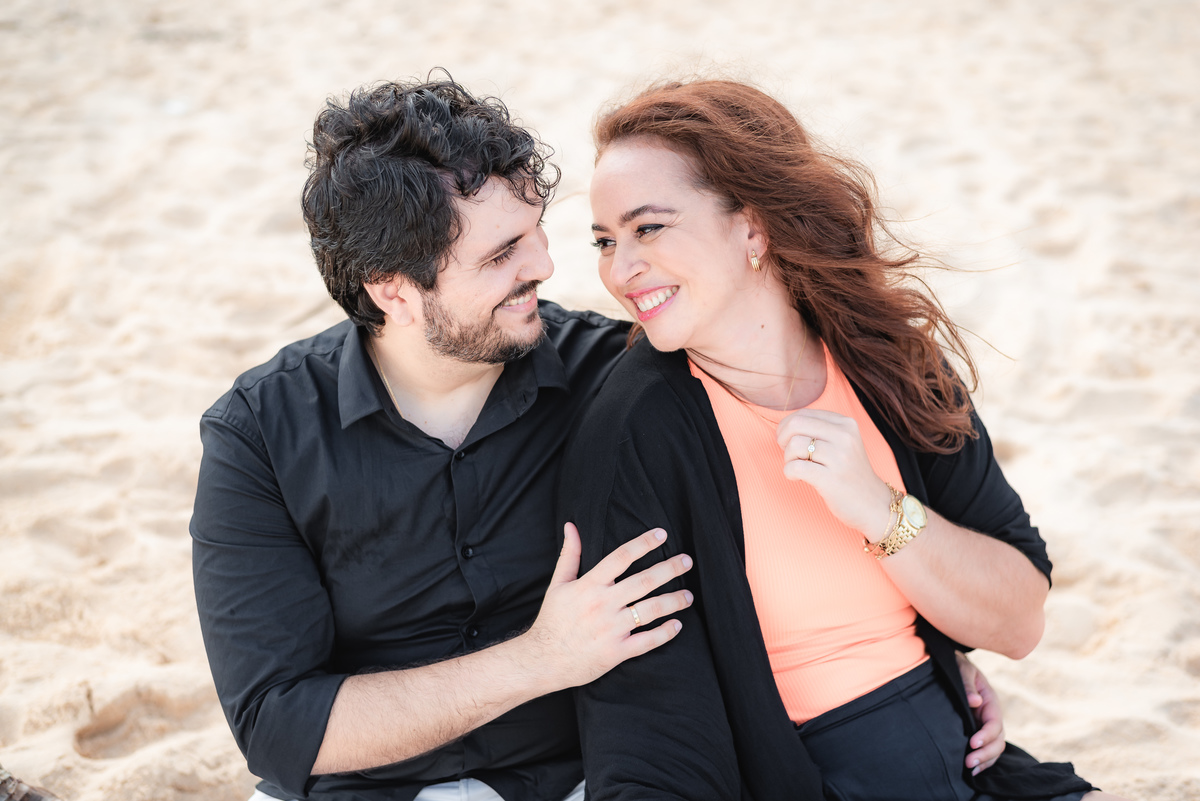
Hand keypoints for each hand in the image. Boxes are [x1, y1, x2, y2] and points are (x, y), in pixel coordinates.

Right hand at [523, 523, 693, 689]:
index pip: (621, 557)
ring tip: (689, 595)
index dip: (643, 543)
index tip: (662, 534)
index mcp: (590, 585)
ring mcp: (612, 629)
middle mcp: (603, 604)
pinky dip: (665, 633)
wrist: (543, 660)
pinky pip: (647, 641)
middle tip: (687, 561)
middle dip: (669, 569)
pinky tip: (677, 625)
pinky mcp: (617, 651)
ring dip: (674, 601)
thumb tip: (571, 526)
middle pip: (644, 581)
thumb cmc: (552, 620)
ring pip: (651, 610)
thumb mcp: (558, 584)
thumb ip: (570, 555)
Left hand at [776, 409, 893, 537]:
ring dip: (788, 458)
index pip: (804, 414)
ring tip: (798, 467)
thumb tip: (785, 425)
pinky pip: (795, 467)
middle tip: (790, 454)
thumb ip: (820, 429)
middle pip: (796, 424)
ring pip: (794, 445)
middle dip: (783, 439)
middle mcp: (845, 437)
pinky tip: (798, 478)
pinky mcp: (831, 479)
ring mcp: (839, 458)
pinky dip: (789, 472)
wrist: (874, 504)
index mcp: (846, 424)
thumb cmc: (850, 473)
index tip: (789, 441)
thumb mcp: (843, 443)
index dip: (787, 427)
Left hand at [956, 651, 1005, 774]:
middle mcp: (991, 715)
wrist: (952, 665)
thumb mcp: (962, 669)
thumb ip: (967, 684)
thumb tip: (975, 701)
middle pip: (997, 740)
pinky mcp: (977, 730)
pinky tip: (972, 770)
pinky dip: (983, 761)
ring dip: (985, 760)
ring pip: (994, 747)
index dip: (986, 735)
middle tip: (969, 762)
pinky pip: (986, 749)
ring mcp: (985, 724)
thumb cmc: (957, 666)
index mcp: (991, 701)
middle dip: (986, 753)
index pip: (994, 723)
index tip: (972, 743)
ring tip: (970, 769)